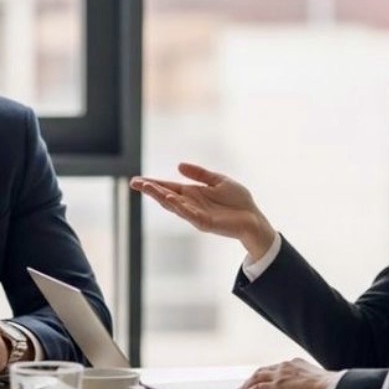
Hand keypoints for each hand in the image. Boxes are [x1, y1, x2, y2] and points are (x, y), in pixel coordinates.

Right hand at [129, 163, 276, 259]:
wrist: (253, 218)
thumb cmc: (238, 200)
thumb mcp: (218, 180)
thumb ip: (200, 174)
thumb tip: (179, 166)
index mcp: (192, 194)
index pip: (168, 187)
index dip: (153, 184)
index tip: (137, 180)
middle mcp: (191, 204)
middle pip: (166, 196)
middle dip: (151, 190)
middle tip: (135, 183)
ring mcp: (196, 215)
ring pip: (174, 206)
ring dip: (160, 197)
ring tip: (148, 188)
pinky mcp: (205, 223)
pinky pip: (190, 215)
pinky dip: (180, 207)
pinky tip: (170, 199)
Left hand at [239, 358, 333, 388]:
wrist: (330, 387)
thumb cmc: (328, 386)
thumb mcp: (314, 377)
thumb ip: (305, 379)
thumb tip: (307, 387)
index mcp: (294, 363)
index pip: (275, 367)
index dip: (266, 373)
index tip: (262, 377)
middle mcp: (285, 366)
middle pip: (263, 370)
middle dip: (253, 377)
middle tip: (246, 384)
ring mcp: (280, 376)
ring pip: (257, 377)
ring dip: (248, 384)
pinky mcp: (277, 387)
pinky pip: (258, 388)